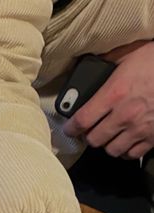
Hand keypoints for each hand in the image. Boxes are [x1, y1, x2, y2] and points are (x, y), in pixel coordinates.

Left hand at [64, 41, 153, 158]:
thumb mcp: (131, 55)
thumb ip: (110, 65)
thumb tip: (93, 66)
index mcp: (114, 94)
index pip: (82, 120)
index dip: (71, 128)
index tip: (69, 129)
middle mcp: (124, 115)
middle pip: (94, 140)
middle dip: (90, 136)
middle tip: (91, 130)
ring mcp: (139, 128)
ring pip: (112, 150)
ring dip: (108, 144)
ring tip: (110, 136)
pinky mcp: (153, 137)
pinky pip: (132, 154)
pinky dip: (126, 151)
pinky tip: (126, 142)